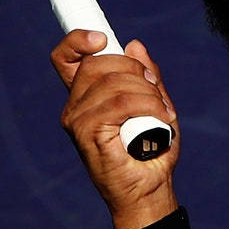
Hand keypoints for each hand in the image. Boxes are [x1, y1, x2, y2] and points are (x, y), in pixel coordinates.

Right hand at [53, 30, 180, 228]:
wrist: (150, 190)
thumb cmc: (151, 151)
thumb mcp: (155, 104)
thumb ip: (146, 76)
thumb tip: (133, 44)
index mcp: (86, 97)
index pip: (65, 59)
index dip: (77, 41)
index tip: (102, 38)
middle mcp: (75, 107)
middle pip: (97, 63)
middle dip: (135, 70)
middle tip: (155, 91)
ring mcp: (77, 120)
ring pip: (114, 83)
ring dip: (148, 92)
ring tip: (163, 112)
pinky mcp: (88, 134)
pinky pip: (121, 103)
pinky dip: (149, 105)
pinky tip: (161, 117)